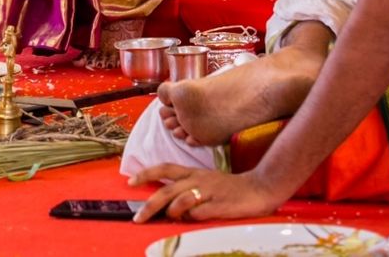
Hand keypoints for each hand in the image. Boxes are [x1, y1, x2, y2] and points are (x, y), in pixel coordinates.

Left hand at [130, 164, 282, 222]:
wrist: (257, 188)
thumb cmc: (229, 188)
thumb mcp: (205, 183)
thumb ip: (187, 190)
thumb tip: (169, 206)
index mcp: (193, 172)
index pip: (164, 168)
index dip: (146, 173)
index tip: (130, 182)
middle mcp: (197, 179)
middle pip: (167, 189)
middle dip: (150, 204)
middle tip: (138, 217)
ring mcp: (208, 191)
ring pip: (180, 199)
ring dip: (171, 211)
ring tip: (169, 218)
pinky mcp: (218, 205)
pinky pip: (199, 212)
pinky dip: (191, 217)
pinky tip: (192, 220)